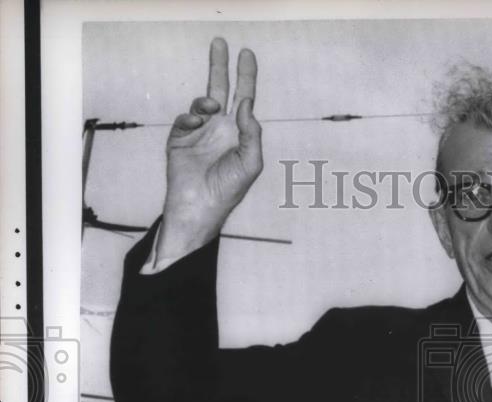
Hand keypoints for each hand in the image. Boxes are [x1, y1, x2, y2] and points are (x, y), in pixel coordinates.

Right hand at [153, 37, 261, 268]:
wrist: (199, 207)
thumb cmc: (230, 189)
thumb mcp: (251, 162)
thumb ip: (252, 132)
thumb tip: (245, 103)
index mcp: (239, 133)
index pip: (244, 99)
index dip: (246, 77)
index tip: (246, 55)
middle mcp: (220, 129)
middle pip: (220, 90)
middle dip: (220, 66)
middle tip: (220, 42)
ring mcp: (199, 133)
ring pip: (201, 103)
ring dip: (205, 102)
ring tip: (208, 110)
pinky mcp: (180, 139)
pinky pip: (184, 119)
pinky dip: (190, 117)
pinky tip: (195, 124)